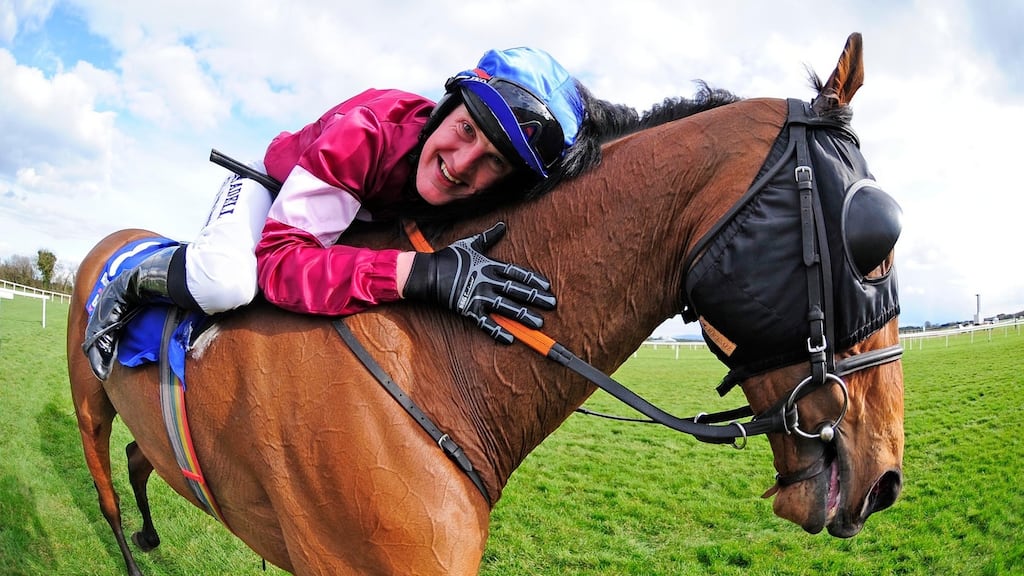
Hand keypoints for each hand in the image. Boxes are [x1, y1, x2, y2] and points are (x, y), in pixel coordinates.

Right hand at [402, 222, 555, 343]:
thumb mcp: (471, 243)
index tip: (547, 286)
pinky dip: (497, 331)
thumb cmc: (449, 257)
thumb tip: (503, 225)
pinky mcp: (468, 309)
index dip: (532, 279)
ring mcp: (478, 296)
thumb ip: (489, 237)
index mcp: (489, 265)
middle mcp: (487, 281)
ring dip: (523, 315)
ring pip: (505, 307)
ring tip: (538, 323)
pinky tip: (510, 339)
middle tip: (552, 304)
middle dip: (535, 298)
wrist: (427, 272)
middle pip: (516, 290)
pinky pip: (485, 322)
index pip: (516, 273)